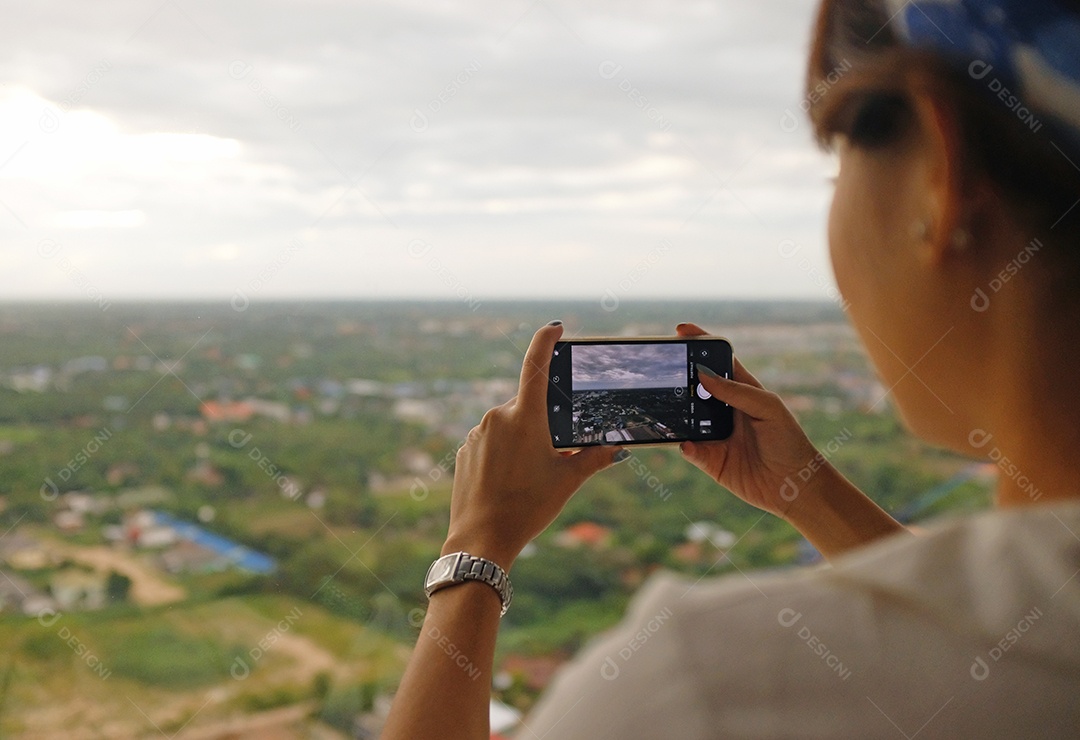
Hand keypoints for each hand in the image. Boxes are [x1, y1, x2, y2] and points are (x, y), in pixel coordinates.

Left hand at [443, 322, 625, 570]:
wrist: (481, 539)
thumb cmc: (528, 508)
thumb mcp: (567, 481)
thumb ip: (594, 458)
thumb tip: (619, 448)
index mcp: (525, 417)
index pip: (535, 364)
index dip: (546, 341)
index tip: (555, 328)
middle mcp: (497, 417)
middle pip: (527, 407)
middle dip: (542, 425)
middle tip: (550, 458)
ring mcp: (477, 433)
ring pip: (508, 427)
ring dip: (522, 441)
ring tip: (527, 479)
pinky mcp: (465, 450)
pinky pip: (490, 442)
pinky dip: (503, 454)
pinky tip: (508, 483)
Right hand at [676, 322, 821, 518]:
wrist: (795, 486)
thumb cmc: (788, 441)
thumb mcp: (767, 407)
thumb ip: (736, 391)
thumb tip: (703, 375)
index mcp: (741, 391)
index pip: (717, 362)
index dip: (699, 344)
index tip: (680, 330)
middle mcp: (724, 410)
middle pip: (694, 388)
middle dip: (679, 377)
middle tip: (665, 369)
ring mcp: (714, 434)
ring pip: (685, 417)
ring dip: (676, 411)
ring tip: (668, 404)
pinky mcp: (710, 460)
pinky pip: (689, 449)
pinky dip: (685, 445)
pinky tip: (688, 443)